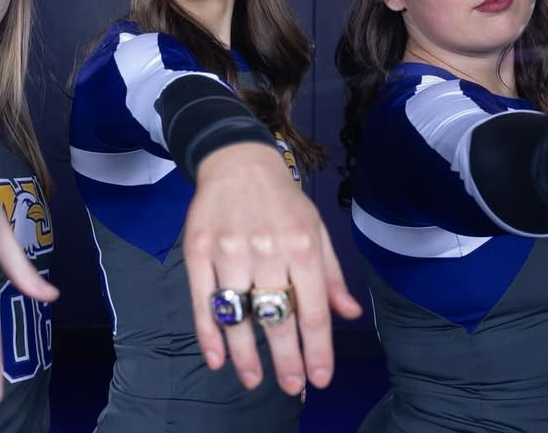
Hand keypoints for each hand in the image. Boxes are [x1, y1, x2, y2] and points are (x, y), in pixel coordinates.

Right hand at [183, 142, 361, 395]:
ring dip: (246, 354)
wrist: (238, 160)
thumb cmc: (283, 200)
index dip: (317, 349)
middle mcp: (268, 250)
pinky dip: (209, 334)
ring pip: (239, 314)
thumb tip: (349, 314)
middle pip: (278, 317)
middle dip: (286, 359)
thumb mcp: (317, 230)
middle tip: (290, 386)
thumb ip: (330, 276)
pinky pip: (203, 301)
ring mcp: (230, 251)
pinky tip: (218, 358)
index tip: (319, 378)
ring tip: (254, 380)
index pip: (313, 309)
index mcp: (302, 246)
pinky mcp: (198, 250)